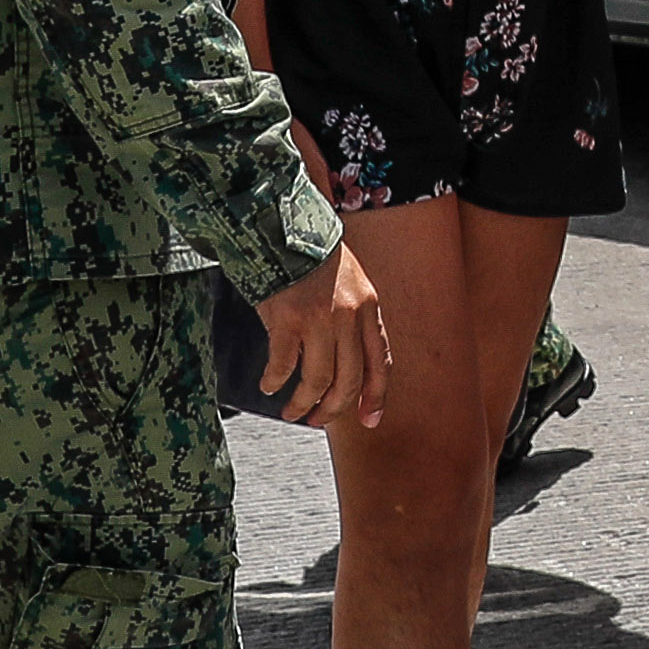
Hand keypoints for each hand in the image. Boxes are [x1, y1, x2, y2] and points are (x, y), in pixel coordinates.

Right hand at [256, 241, 387, 429]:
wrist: (285, 227)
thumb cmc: (314, 257)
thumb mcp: (352, 284)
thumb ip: (356, 319)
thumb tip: (349, 363)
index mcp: (369, 308)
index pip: (379, 363)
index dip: (376, 397)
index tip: (369, 419)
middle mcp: (349, 316)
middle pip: (349, 380)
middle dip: (334, 408)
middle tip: (318, 420)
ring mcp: (319, 319)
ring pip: (318, 380)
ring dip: (303, 403)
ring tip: (292, 411)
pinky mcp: (288, 319)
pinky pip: (283, 365)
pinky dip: (275, 381)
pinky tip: (269, 385)